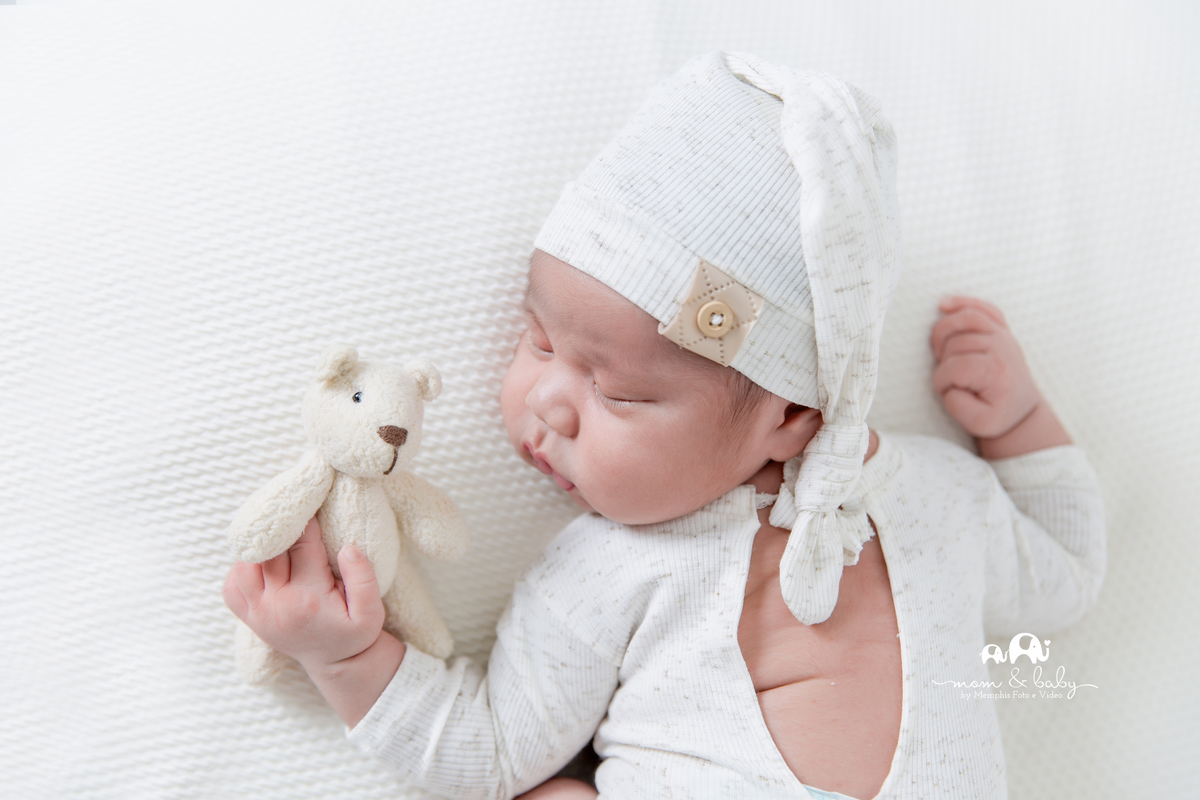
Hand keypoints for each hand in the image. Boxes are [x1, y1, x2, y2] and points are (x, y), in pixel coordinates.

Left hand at [223, 518, 384, 674]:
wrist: (335, 664)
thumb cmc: (354, 634)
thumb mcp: (372, 613)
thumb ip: (364, 579)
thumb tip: (348, 549)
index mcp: (308, 599)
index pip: (302, 546)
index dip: (308, 523)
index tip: (313, 507)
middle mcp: (276, 605)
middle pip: (269, 552)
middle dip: (282, 530)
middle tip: (294, 515)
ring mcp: (258, 613)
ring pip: (244, 566)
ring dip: (260, 549)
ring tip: (279, 540)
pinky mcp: (249, 618)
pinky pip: (231, 586)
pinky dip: (242, 569)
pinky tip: (264, 563)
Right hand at [930, 297, 1042, 439]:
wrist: (1021, 409)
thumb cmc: (997, 414)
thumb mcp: (978, 423)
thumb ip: (958, 406)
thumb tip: (948, 382)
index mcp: (996, 372)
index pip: (954, 367)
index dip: (941, 381)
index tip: (946, 393)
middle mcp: (1001, 348)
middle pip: (956, 342)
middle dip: (942, 360)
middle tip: (945, 376)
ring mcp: (1003, 335)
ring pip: (965, 319)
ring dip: (944, 333)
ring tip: (940, 351)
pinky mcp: (1001, 329)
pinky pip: (981, 308)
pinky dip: (962, 303)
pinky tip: (945, 304)